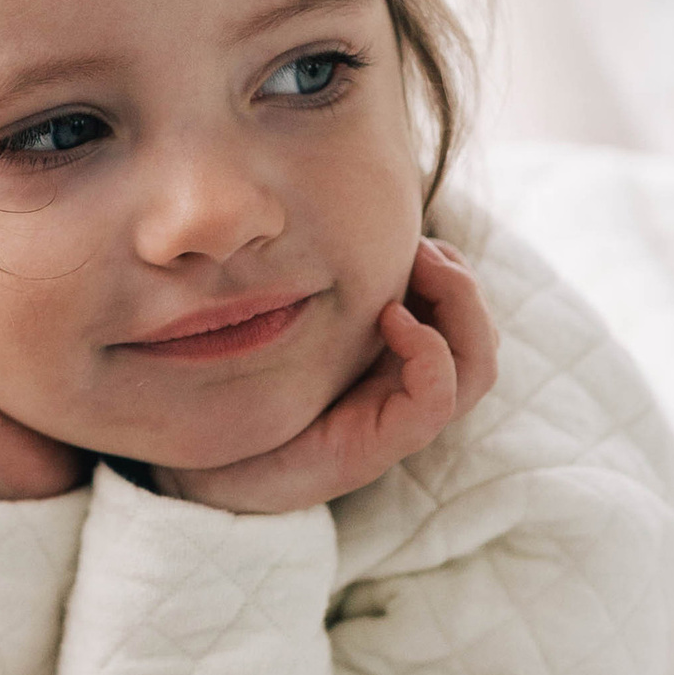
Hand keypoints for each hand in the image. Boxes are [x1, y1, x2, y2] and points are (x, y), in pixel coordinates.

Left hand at [158, 240, 496, 515]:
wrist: (194, 465)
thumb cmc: (232, 390)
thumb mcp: (277, 319)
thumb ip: (314, 279)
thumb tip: (330, 209)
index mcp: (389, 363)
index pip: (460, 318)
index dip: (453, 272)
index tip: (411, 237)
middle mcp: (400, 393)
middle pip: (479, 339)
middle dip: (463, 282)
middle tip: (421, 247)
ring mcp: (392, 421)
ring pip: (476, 367)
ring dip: (461, 307)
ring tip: (420, 267)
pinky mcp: (373, 447)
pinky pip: (436, 401)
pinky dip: (430, 352)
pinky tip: (390, 318)